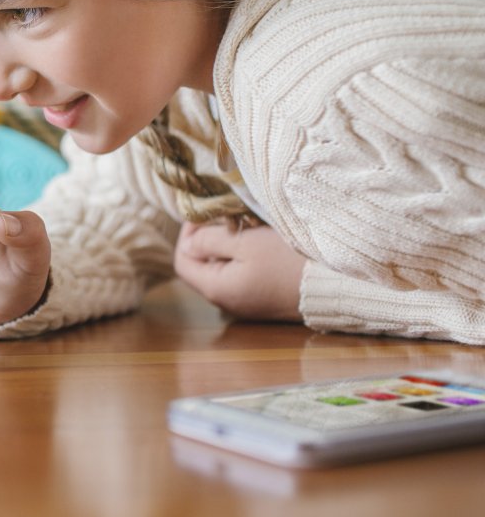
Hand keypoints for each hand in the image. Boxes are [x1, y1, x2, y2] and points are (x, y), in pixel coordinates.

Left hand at [173, 221, 305, 321]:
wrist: (335, 287)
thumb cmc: (288, 261)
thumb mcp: (245, 243)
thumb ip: (210, 241)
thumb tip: (188, 242)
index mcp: (217, 288)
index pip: (182, 262)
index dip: (187, 235)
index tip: (205, 215)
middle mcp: (227, 301)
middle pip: (200, 266)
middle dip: (206, 239)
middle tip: (224, 216)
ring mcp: (246, 302)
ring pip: (221, 269)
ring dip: (225, 246)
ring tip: (241, 226)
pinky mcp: (263, 298)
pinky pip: (240, 275)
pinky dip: (241, 257)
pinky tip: (256, 243)